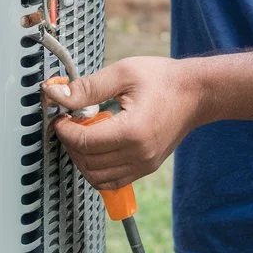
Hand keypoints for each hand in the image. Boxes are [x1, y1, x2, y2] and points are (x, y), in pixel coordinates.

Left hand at [42, 56, 205, 190]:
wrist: (197, 92)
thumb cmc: (162, 78)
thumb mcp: (123, 72)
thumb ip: (87, 87)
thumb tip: (55, 94)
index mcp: (132, 131)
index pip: (84, 142)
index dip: (64, 130)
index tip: (59, 117)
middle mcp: (139, 155)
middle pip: (87, 162)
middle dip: (71, 143)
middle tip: (70, 122)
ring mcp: (144, 165)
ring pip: (97, 178)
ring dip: (82, 158)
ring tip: (84, 133)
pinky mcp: (147, 167)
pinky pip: (112, 180)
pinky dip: (97, 168)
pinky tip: (97, 144)